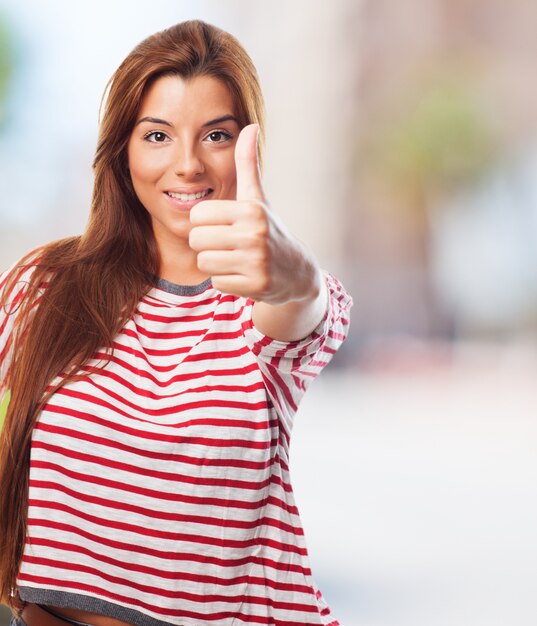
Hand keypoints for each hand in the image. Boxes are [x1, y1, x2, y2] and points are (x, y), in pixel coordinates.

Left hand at [189, 124, 317, 305]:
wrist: (296, 272)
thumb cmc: (268, 229)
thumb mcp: (257, 198)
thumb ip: (247, 163)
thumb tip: (249, 125)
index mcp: (250, 210)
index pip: (197, 216)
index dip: (205, 222)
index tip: (224, 225)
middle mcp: (254, 234)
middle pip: (196, 240)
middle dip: (208, 244)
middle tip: (229, 244)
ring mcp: (256, 261)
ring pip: (204, 263)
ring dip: (216, 263)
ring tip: (236, 259)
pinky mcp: (256, 285)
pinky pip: (217, 283)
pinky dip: (227, 281)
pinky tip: (244, 274)